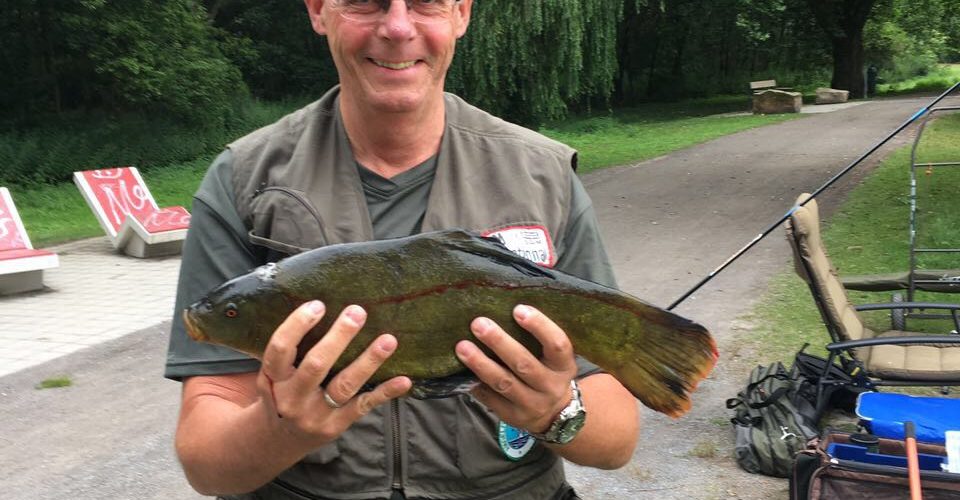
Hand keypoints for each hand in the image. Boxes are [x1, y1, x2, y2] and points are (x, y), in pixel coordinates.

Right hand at [257, 301, 410, 448]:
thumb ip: (286, 351)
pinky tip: (404, 380)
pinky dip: (385, 392)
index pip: (281, 349)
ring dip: (368, 361)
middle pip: (316, 365)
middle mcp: (293, 398)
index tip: (318, 304)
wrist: (278, 442)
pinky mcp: (337, 424)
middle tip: (357, 312)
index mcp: (273, 379)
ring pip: (344, 385)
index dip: (297, 325)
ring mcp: (317, 414)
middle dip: (339, 337)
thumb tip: (312, 305)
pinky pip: (364, 405)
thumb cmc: (279, 394)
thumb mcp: (269, 376)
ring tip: (388, 340)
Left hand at [455, 304, 577, 434]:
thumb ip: (538, 340)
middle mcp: (550, 387)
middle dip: (499, 342)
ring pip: (504, 383)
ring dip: (481, 364)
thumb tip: (503, 309)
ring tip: (462, 347)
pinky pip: (490, 399)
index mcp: (563, 366)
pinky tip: (460, 371)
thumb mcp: (554, 359)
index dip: (539, 326)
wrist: (555, 414)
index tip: (518, 309)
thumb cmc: (548, 372)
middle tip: (478, 324)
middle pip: (524, 364)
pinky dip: (475, 383)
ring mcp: (532, 404)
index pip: (557, 344)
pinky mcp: (513, 416)